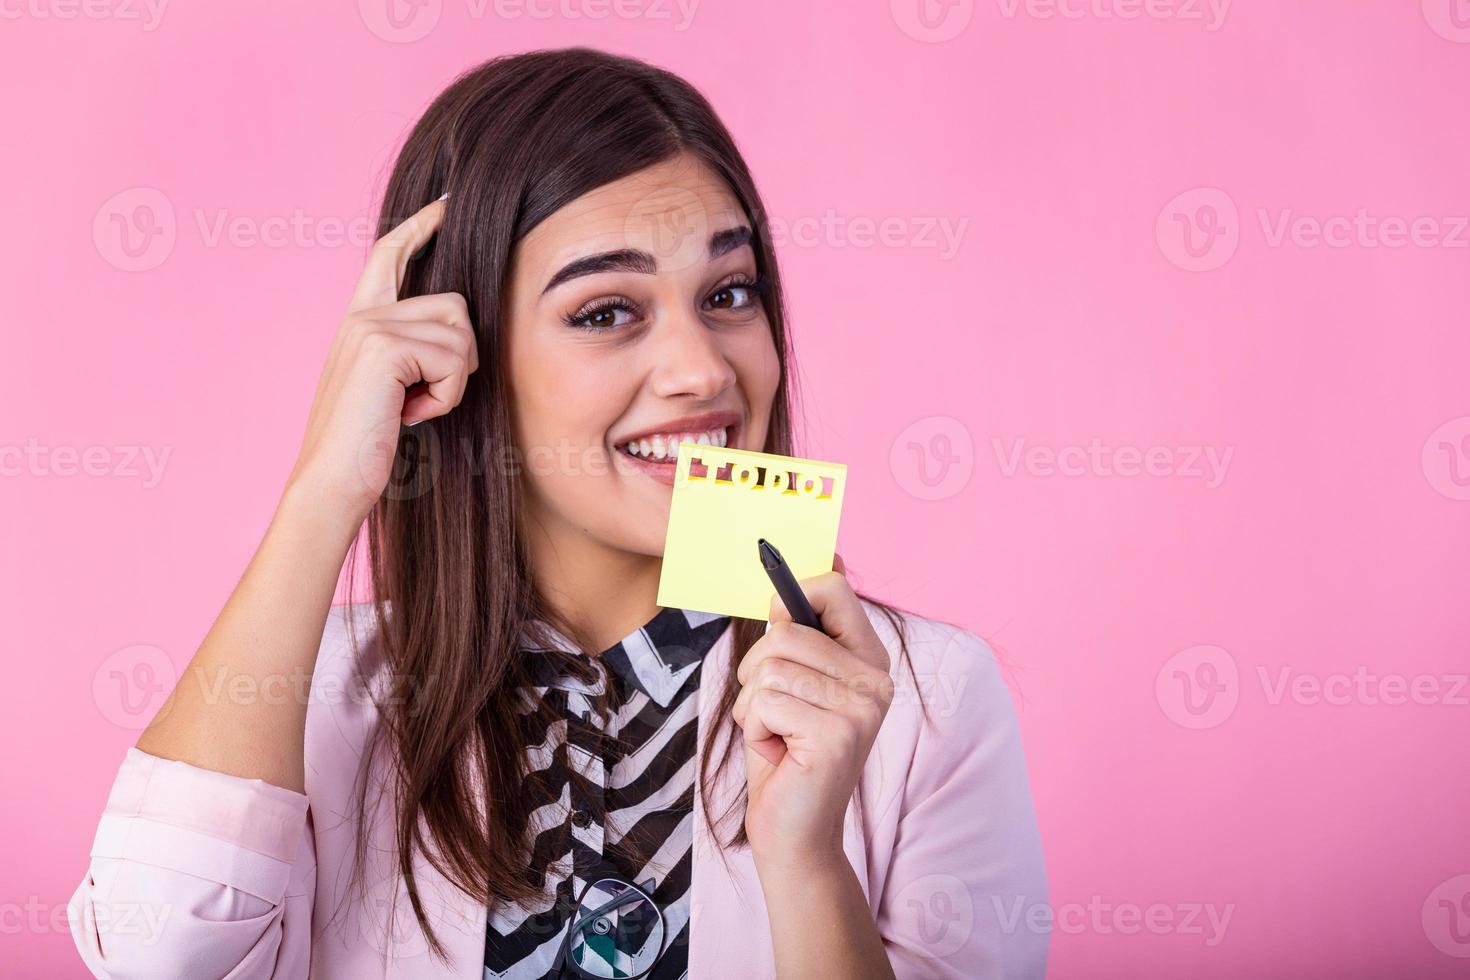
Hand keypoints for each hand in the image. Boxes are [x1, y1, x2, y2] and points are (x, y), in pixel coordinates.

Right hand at [285, 198, 478, 520]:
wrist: (332, 481)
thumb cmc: (365, 446)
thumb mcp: (390, 387)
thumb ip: (410, 349)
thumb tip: (456, 325)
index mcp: (359, 320)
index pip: (390, 255)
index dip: (420, 226)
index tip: (446, 203)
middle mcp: (362, 314)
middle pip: (456, 305)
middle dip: (459, 358)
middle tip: (423, 398)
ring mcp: (370, 326)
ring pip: (461, 335)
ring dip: (452, 383)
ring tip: (411, 408)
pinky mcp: (384, 346)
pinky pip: (455, 361)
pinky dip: (446, 397)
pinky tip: (410, 416)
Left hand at [733, 553, 894, 867]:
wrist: (793, 831)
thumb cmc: (783, 752)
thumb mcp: (790, 682)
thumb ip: (798, 633)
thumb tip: (798, 574)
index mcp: (869, 657)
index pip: (834, 586)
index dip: (791, 595)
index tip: (776, 623)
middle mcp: (876, 679)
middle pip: (786, 631)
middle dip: (756, 670)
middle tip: (771, 710)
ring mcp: (862, 708)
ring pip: (770, 667)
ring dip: (753, 705)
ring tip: (776, 734)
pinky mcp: (838, 736)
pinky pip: (765, 703)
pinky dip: (754, 729)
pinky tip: (779, 754)